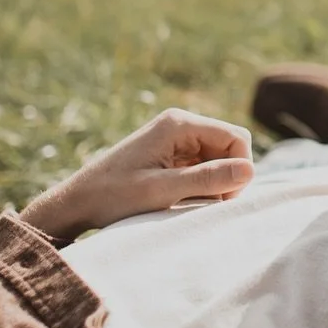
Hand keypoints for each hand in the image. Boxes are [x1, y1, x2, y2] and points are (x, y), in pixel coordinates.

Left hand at [21, 111, 254, 242]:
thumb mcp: (163, 190)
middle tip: (206, 203)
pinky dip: (201, 183)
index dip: (239, 169)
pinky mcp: (169, 152)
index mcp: (179, 123)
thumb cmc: (114, 196)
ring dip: (213, 181)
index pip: (236, 138)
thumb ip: (208, 179)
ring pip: (218, 157)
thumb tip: (250, 170)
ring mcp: (174, 137)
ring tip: (187, 202)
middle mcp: (180, 123)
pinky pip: (202, 164)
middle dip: (227, 175)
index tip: (222, 199)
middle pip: (229, 145)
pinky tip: (181, 198)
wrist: (77, 202)